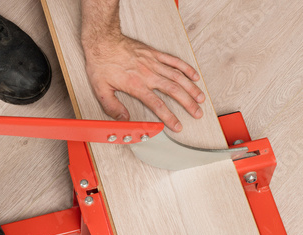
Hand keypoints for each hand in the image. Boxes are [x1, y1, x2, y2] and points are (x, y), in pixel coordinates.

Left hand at [83, 34, 205, 131]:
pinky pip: (174, 61)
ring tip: (201, 98)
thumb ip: (112, 107)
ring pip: (178, 77)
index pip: (157, 105)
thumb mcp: (101, 90)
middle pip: (174, 91)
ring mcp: (153, 63)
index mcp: (137, 85)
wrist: (102, 40)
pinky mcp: (154, 53)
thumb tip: (123, 120)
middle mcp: (148, 74)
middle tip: (197, 113)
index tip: (177, 126)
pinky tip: (194, 76)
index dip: (169, 117)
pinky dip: (186, 68)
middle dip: (188, 104)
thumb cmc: (101, 63)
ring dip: (191, 88)